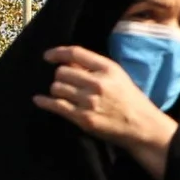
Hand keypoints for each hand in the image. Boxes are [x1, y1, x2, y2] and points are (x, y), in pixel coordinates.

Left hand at [35, 45, 178, 179]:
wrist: (141, 126)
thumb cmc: (129, 99)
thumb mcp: (117, 76)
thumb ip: (94, 67)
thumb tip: (67, 62)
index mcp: (108, 68)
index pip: (76, 53)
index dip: (58, 53)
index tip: (47, 56)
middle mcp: (98, 83)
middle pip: (62, 72)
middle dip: (60, 76)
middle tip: (65, 82)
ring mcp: (89, 101)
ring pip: (57, 88)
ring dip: (57, 89)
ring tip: (64, 94)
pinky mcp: (83, 118)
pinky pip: (56, 106)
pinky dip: (44, 102)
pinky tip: (39, 100)